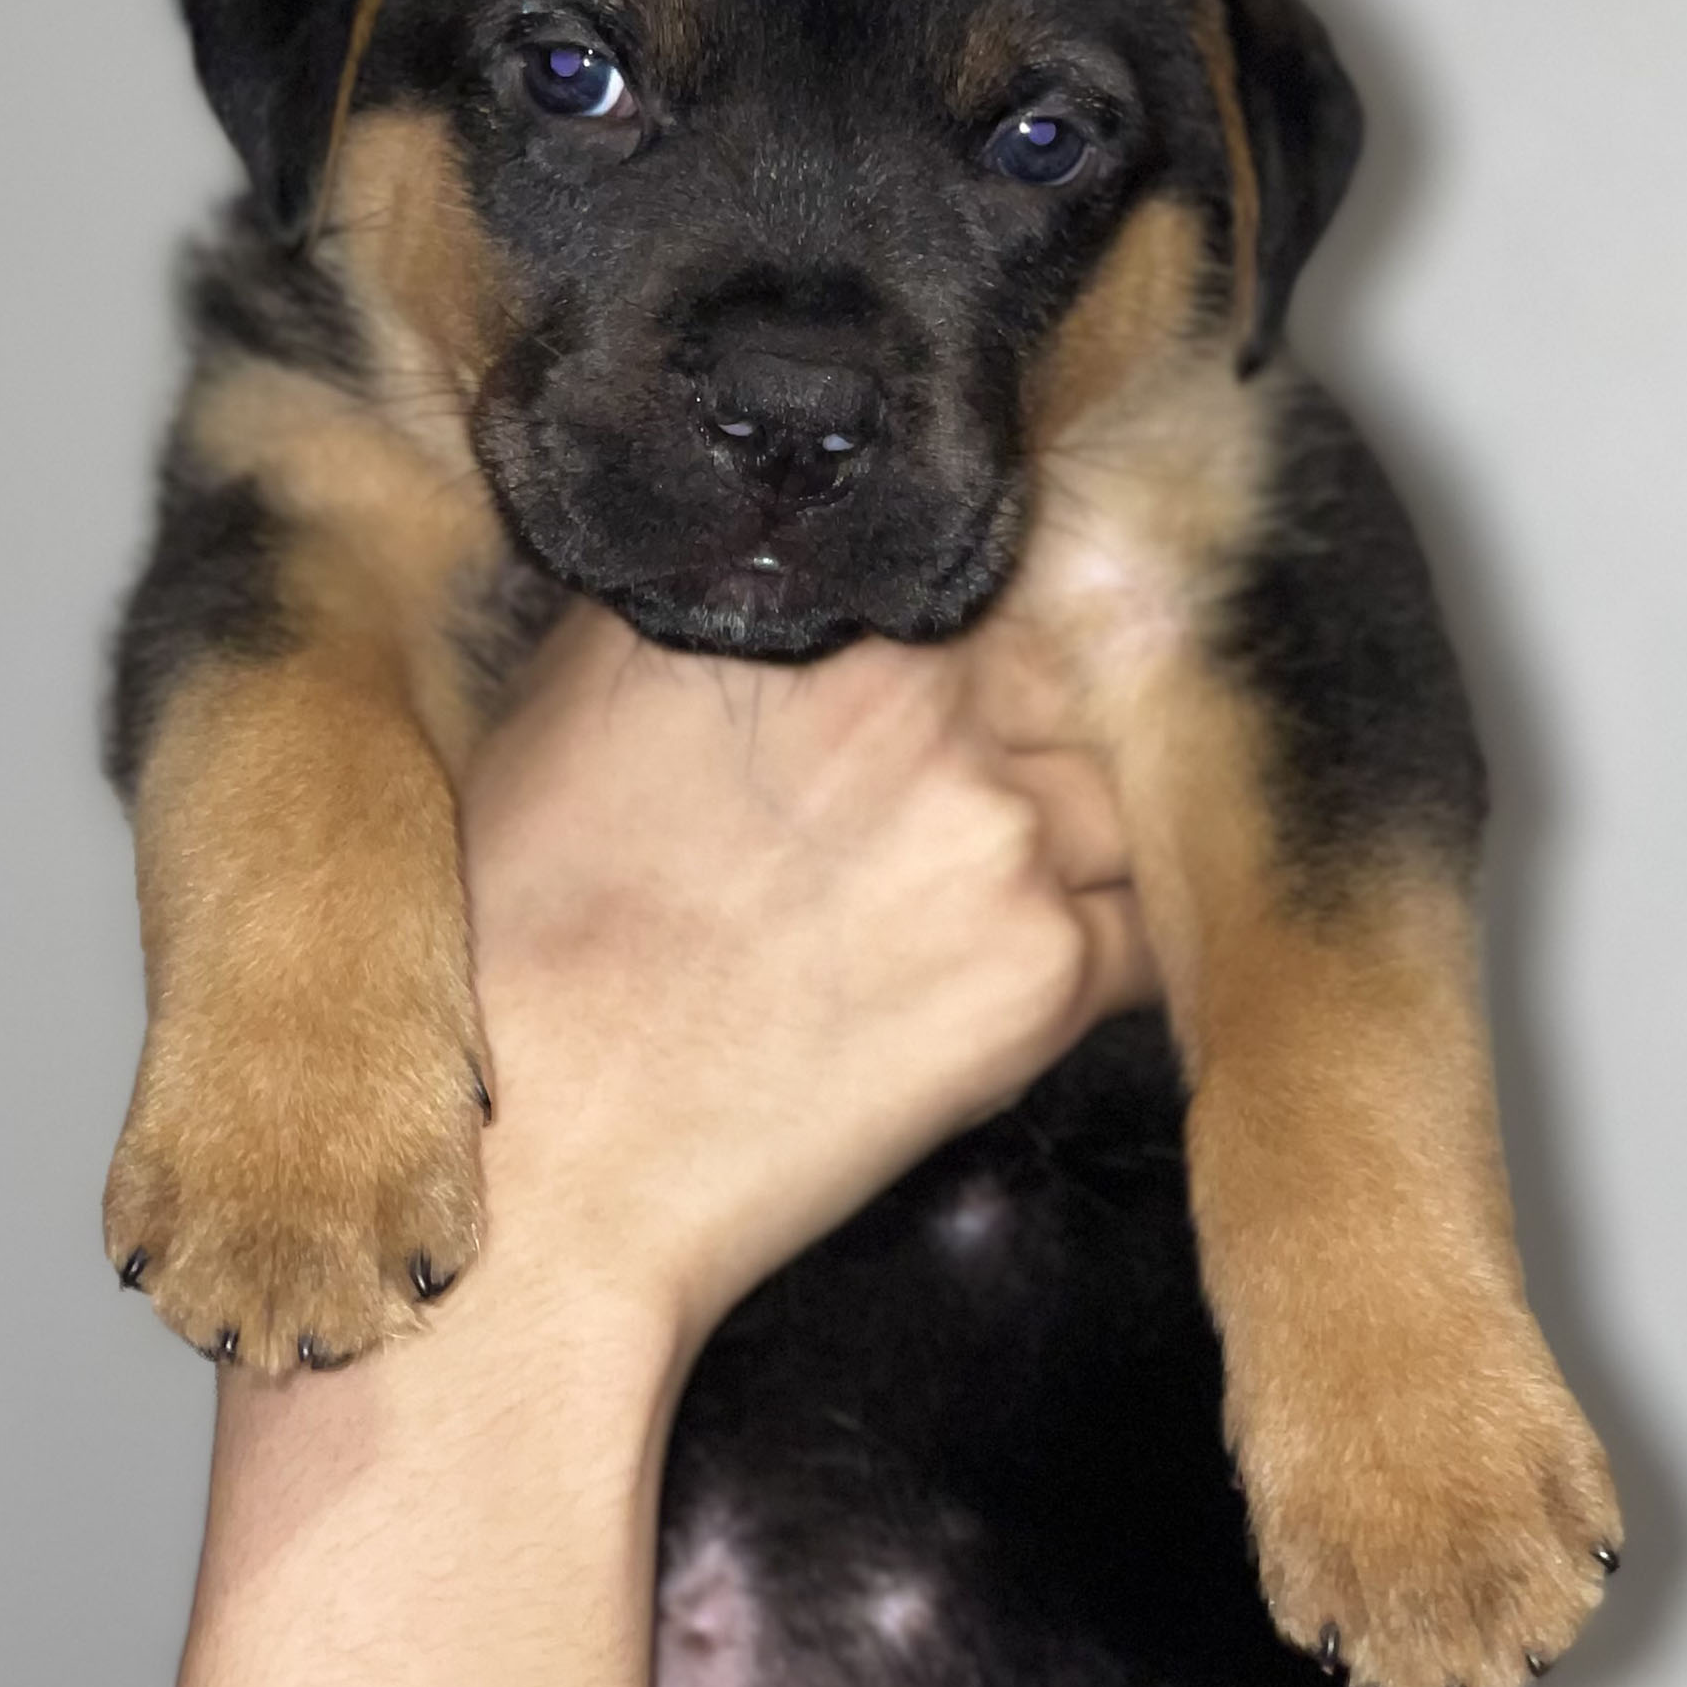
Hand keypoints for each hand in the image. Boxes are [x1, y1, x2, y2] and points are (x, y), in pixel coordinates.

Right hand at [459, 603, 1154, 1361]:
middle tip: (985, 777)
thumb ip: (716, 591)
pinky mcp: (1049, 969)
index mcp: (810, 602)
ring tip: (1010, 873)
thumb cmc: (531, 925)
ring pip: (1125, 781)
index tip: (974, 645)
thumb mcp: (581, 692)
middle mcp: (922, 694)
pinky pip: (1155, 921)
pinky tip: (1058, 955)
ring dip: (1092, 820)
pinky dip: (1124, 933)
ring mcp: (1002, 829)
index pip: (978, 546)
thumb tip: (784, 543)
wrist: (556, 1143)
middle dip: (1043, 710)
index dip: (984, 603)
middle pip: (1070, 657)